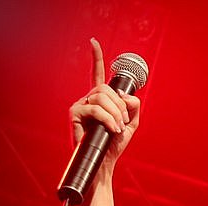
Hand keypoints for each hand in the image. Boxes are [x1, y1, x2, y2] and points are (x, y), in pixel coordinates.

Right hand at [68, 38, 141, 171]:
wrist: (104, 161)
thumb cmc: (115, 144)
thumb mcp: (131, 123)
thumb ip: (133, 106)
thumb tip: (125, 96)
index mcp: (100, 99)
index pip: (97, 74)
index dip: (96, 58)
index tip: (93, 42)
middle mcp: (88, 98)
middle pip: (106, 89)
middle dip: (120, 105)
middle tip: (123, 123)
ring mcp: (80, 105)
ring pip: (101, 97)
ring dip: (115, 113)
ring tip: (117, 129)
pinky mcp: (74, 114)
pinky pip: (95, 109)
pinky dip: (108, 119)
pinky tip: (112, 129)